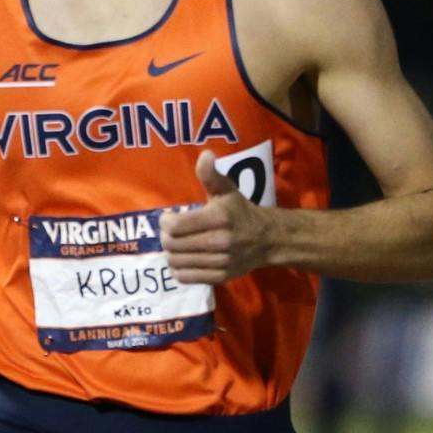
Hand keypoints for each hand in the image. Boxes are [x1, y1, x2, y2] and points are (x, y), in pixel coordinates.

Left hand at [161, 151, 273, 284]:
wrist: (267, 239)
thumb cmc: (240, 212)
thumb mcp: (227, 190)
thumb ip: (211, 175)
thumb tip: (205, 155)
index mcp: (218, 218)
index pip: (175, 226)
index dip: (164, 221)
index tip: (168, 217)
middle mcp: (220, 242)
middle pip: (172, 245)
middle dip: (165, 237)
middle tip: (169, 232)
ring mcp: (221, 262)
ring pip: (177, 262)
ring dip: (170, 253)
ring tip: (175, 245)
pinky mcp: (221, 277)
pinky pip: (186, 277)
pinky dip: (179, 269)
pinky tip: (183, 259)